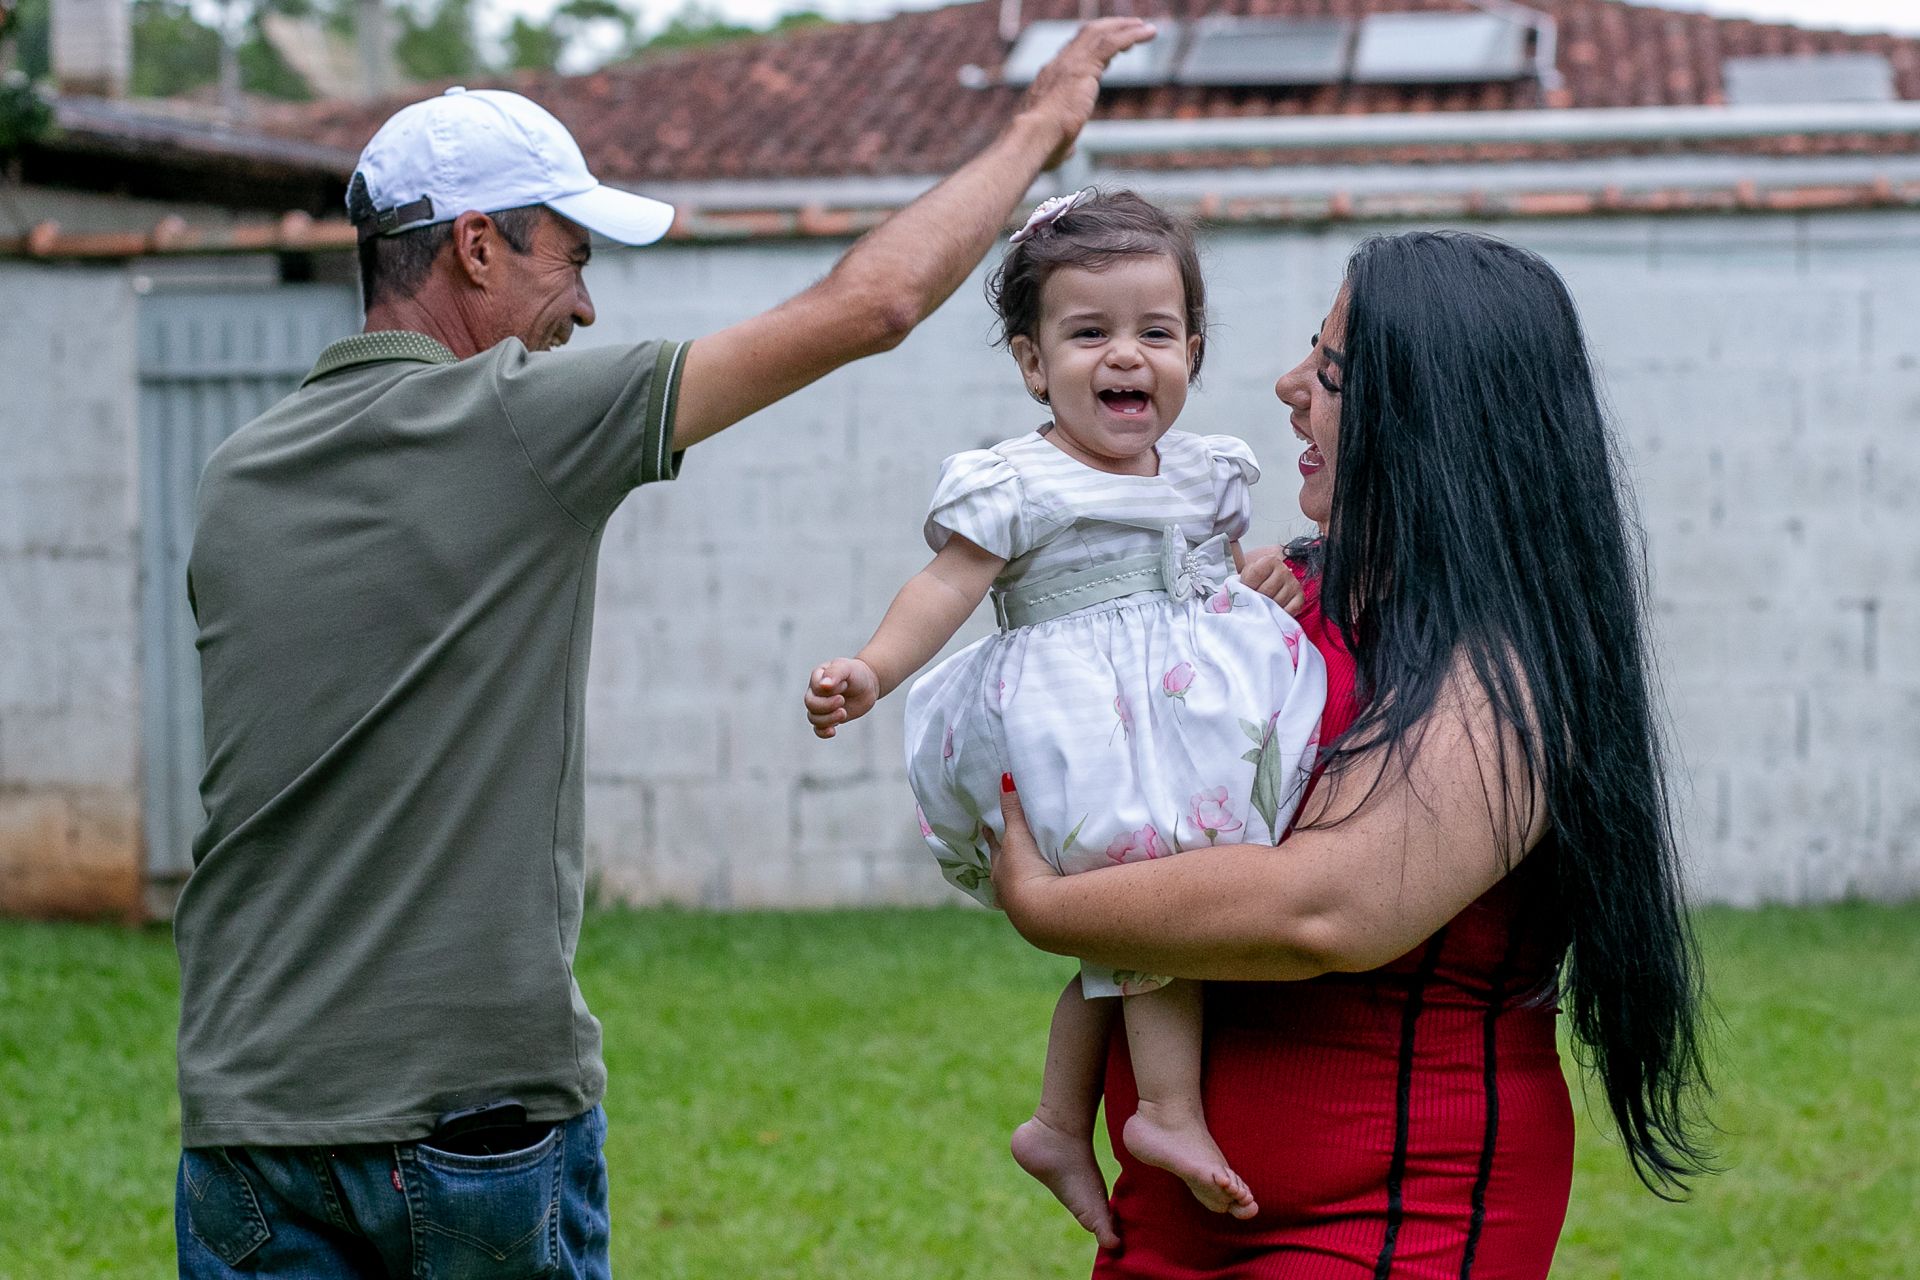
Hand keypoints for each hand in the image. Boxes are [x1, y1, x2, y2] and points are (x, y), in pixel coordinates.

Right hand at [806, 658, 879, 738]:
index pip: (815, 688)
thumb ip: (835, 673)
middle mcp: (815, 693)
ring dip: (828, 718)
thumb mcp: (847, 668)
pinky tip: (833, 731)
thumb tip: (823, 685)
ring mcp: (821, 707)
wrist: (868, 685)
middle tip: (843, 700)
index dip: (829, 690)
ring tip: (844, 713)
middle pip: (810, 704)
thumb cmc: (856, 673)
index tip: (844, 684)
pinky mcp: (828, 718)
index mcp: (817, 678)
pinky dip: (823, 732)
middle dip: (827, 706)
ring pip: (813, 718)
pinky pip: (818, 729)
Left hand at [988, 775, 1063, 924]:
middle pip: (1001, 871)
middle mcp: (1005, 888)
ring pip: (1015, 890)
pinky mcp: (1038, 917)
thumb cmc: (1025, 870)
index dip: (991, 837)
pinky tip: (1044, 901)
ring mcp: (1020, 906)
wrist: (1041, 910)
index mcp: (1000, 868)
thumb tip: (1004, 778)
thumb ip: (1013, 810)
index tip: (986, 828)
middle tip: (1003, 856)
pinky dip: (1038, 899)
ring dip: (1019, 883)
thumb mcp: (1018, 836)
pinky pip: (1036, 904)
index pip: (994, 848)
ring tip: (1024, 881)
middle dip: (1003, 862)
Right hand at [1019, 17, 1157, 169]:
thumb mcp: (1054, 145)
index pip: (1073, 55)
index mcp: (1050, 81)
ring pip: (1100, 33)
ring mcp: (1071, 64)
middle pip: (1086, 36)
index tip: (1113, 51)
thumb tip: (1069, 151)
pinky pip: (1111, 42)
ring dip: (1125, 27)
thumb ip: (1064, 143)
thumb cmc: (1040, 147)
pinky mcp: (1084, 67)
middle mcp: (1059, 66)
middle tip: (1132, 28)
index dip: (1093, 49)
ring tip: (1146, 28)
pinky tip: (1149, 32)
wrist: (1032, 137)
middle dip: (1111, 28)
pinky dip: (1132, 34)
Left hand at [1240, 545, 1305, 616]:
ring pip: (1277, 602)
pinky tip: (1272, 612)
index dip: (1246, 586)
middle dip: (1256, 600)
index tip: (1243, 591)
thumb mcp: (1245, 576)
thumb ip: (1239, 582)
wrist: (1266, 584)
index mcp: (1269, 561)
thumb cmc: (1253, 581)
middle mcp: (1284, 570)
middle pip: (1266, 591)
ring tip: (1262, 606)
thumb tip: (1231, 597)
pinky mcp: (1300, 598)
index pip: (1254, 575)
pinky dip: (1279, 614)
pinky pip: (1290, 610)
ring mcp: (1294, 584)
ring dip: (1267, 608)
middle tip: (1252, 602)